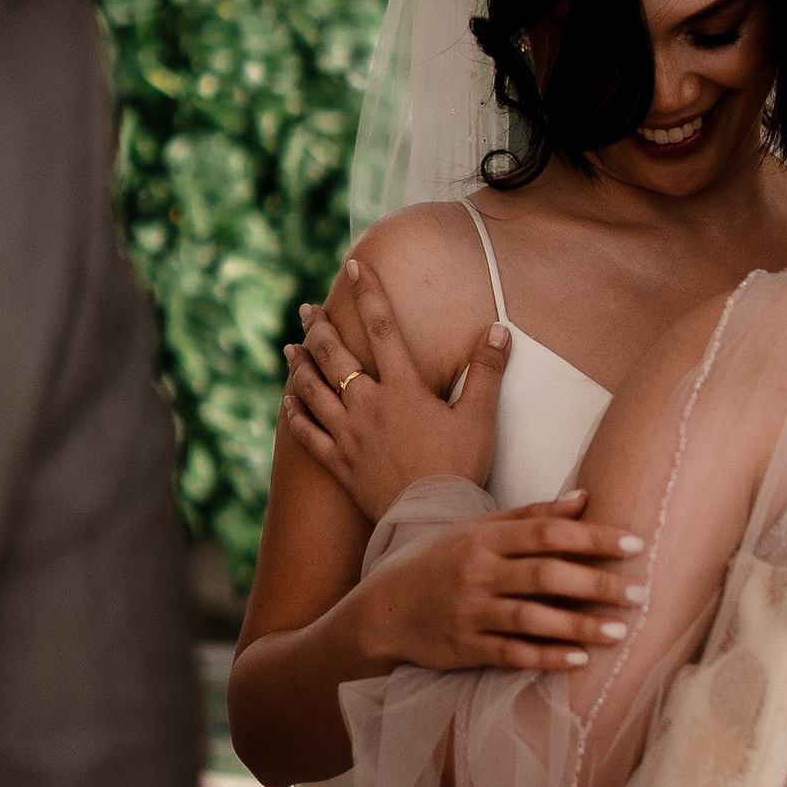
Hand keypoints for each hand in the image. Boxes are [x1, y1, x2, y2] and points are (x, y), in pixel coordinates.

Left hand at [284, 257, 507, 523]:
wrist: (432, 520)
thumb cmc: (460, 468)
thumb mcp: (481, 417)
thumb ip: (487, 371)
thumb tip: (498, 328)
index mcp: (403, 389)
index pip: (382, 329)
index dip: (368, 294)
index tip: (353, 266)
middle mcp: (368, 405)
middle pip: (335, 356)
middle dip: (319, 328)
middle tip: (307, 310)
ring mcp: (348, 435)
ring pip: (313, 390)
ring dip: (300, 365)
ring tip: (290, 347)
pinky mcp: (339, 464)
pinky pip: (308, 433)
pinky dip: (296, 414)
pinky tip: (288, 400)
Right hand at [363, 495, 649, 675]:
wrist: (382, 611)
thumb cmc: (437, 563)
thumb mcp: (476, 531)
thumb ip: (530, 516)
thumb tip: (584, 498)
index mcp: (484, 539)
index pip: (547, 533)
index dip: (593, 538)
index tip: (635, 545)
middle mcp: (478, 573)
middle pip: (545, 575)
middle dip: (596, 584)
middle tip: (640, 594)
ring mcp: (470, 613)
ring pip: (532, 618)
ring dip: (579, 625)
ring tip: (621, 633)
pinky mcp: (465, 649)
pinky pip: (511, 654)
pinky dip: (545, 657)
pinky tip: (579, 660)